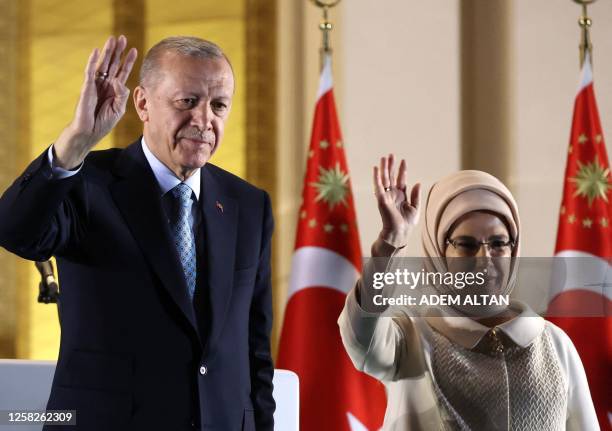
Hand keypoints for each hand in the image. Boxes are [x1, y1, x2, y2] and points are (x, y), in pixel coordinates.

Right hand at [54, 35, 137, 168]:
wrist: (89, 133)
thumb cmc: (103, 122)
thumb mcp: (118, 109)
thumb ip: (121, 95)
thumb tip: (119, 81)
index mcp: (114, 90)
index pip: (122, 72)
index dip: (128, 61)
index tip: (134, 50)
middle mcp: (105, 85)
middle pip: (112, 64)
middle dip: (117, 52)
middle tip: (122, 38)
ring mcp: (95, 85)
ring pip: (102, 65)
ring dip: (107, 52)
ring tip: (112, 39)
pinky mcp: (86, 88)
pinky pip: (89, 72)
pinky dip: (92, 62)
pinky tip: (96, 51)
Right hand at [373, 154, 420, 247]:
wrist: (400, 232)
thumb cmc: (407, 224)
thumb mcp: (415, 207)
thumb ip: (416, 195)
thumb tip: (418, 183)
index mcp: (401, 196)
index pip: (401, 180)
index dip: (402, 170)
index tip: (403, 160)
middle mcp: (393, 194)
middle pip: (391, 177)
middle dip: (391, 166)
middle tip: (391, 155)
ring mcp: (386, 196)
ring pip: (384, 179)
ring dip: (384, 168)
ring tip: (384, 158)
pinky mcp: (381, 199)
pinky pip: (378, 186)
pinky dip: (376, 177)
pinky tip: (376, 168)